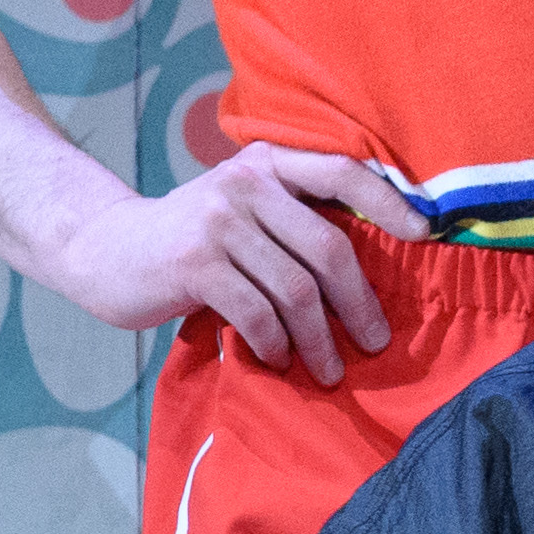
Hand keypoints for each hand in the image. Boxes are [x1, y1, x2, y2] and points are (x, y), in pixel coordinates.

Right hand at [45, 141, 415, 381]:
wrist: (106, 249)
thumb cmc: (193, 239)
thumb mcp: (243, 210)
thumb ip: (293, 218)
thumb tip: (372, 268)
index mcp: (267, 164)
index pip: (342, 171)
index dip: (388, 202)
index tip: (427, 235)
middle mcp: (246, 182)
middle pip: (327, 247)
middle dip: (357, 302)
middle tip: (374, 341)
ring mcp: (218, 221)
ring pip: (295, 290)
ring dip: (317, 339)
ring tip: (327, 369)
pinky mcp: (194, 263)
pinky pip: (256, 312)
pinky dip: (274, 343)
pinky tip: (278, 359)